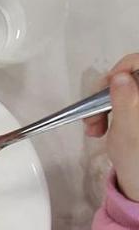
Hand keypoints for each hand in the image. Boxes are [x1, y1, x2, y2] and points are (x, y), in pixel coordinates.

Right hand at [85, 55, 138, 201]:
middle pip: (132, 74)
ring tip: (95, 127)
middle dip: (108, 92)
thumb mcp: (128, 132)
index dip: (123, 69)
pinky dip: (112, 108)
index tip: (106, 89)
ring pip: (126, 86)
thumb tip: (121, 76)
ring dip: (105, 103)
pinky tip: (105, 124)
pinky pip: (126, 97)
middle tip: (95, 116)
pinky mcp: (136, 110)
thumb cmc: (136, 161)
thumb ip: (125, 101)